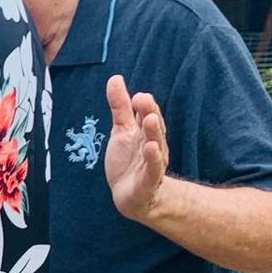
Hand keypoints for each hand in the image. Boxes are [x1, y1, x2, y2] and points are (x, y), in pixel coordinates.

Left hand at [103, 74, 169, 221]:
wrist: (130, 194)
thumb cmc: (128, 159)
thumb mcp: (121, 130)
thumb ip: (120, 106)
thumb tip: (115, 78)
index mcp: (145, 131)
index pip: (147, 114)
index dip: (144, 105)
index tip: (137, 95)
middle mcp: (152, 144)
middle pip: (154, 126)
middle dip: (150, 112)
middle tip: (143, 99)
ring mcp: (152, 162)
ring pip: (156, 145)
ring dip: (153, 132)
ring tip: (150, 119)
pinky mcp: (149, 180)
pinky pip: (153, 168)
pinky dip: (153, 158)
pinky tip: (150, 148)